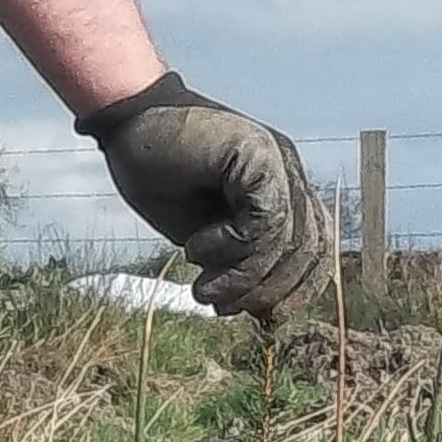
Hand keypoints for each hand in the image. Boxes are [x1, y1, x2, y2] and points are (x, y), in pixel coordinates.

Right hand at [78, 73, 334, 316]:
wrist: (127, 124)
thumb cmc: (160, 176)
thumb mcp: (208, 234)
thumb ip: (241, 262)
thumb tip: (268, 314)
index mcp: (283, 189)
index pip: (315, 249)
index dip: (295, 290)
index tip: (260, 317)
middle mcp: (289, 173)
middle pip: (308, 249)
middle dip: (269, 292)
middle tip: (222, 307)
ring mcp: (277, 161)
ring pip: (287, 241)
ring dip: (244, 279)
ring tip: (204, 292)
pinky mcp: (257, 156)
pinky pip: (262, 223)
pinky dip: (229, 249)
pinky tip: (195, 248)